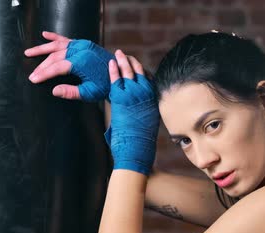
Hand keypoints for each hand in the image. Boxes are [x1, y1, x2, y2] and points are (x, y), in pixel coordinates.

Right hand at [24, 31, 114, 101]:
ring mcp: (82, 45)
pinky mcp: (84, 44)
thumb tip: (54, 91)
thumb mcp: (90, 92)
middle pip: (55, 56)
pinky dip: (54, 36)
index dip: (43, 73)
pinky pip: (66, 38)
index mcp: (82, 62)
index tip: (33, 79)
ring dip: (42, 48)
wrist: (120, 73)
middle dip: (41, 66)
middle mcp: (81, 50)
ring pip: (57, 45)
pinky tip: (44, 35)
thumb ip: (71, 92)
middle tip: (32, 74)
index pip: (57, 67)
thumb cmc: (106, 84)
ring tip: (29, 52)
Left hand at [105, 50, 159, 175]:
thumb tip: (140, 113)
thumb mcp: (148, 122)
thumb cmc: (141, 140)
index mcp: (153, 99)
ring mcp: (134, 94)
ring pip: (129, 72)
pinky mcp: (121, 98)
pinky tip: (111, 63)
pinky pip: (116, 80)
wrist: (137, 147)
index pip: (149, 79)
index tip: (138, 65)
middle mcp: (145, 94)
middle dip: (132, 62)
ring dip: (123, 61)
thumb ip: (144, 112)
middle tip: (126, 56)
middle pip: (140, 72)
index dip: (142, 70)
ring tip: (119, 53)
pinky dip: (114, 70)